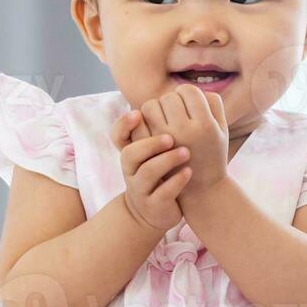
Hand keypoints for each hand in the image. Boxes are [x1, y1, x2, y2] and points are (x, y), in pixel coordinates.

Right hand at [110, 110, 190, 232]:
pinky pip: (162, 193)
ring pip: (147, 173)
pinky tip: (188, 172)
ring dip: (167, 160)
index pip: (117, 136)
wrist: (157, 210)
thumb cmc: (159, 173)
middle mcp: (131, 170)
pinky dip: (176, 182)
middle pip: (130, 154)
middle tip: (171, 137)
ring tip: (186, 153)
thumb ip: (156, 128)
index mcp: (131, 153)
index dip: (124, 125)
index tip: (138, 112)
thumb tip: (174, 96)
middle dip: (150, 143)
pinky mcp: (154, 205)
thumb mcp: (152, 152)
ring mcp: (141, 189)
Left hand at [136, 85, 228, 192]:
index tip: (189, 104)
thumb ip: (213, 104)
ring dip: (155, 109)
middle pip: (169, 97)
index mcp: (204, 124)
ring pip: (150, 106)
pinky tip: (154, 127)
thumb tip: (197, 87)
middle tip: (177, 113)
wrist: (202, 191)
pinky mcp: (150, 150)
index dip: (187, 94)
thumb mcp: (222, 130)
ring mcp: (164, 141)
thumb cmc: (213, 155)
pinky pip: (140, 122)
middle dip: (171, 101)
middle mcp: (185, 131)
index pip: (188, 91)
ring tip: (164, 120)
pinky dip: (144, 120)